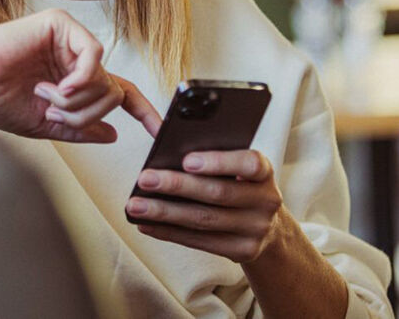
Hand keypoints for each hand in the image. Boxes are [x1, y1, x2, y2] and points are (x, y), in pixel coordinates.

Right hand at [0, 8, 161, 142]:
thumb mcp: (42, 124)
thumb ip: (78, 128)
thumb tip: (112, 133)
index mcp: (72, 79)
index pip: (118, 93)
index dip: (143, 112)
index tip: (160, 132)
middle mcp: (75, 57)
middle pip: (113, 93)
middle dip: (87, 114)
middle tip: (54, 113)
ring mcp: (70, 39)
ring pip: (105, 79)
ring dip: (76, 101)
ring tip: (45, 97)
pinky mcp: (61, 25)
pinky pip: (94, 55)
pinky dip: (80, 79)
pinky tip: (57, 86)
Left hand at [125, 149, 283, 262]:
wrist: (269, 226)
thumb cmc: (239, 182)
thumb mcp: (236, 166)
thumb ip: (213, 155)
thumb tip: (166, 152)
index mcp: (263, 171)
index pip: (248, 164)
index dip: (218, 162)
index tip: (186, 160)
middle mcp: (266, 201)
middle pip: (217, 193)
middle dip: (177, 186)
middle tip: (144, 179)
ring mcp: (256, 230)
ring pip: (204, 219)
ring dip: (165, 213)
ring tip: (135, 206)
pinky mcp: (242, 252)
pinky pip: (200, 241)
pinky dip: (169, 232)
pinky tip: (146, 224)